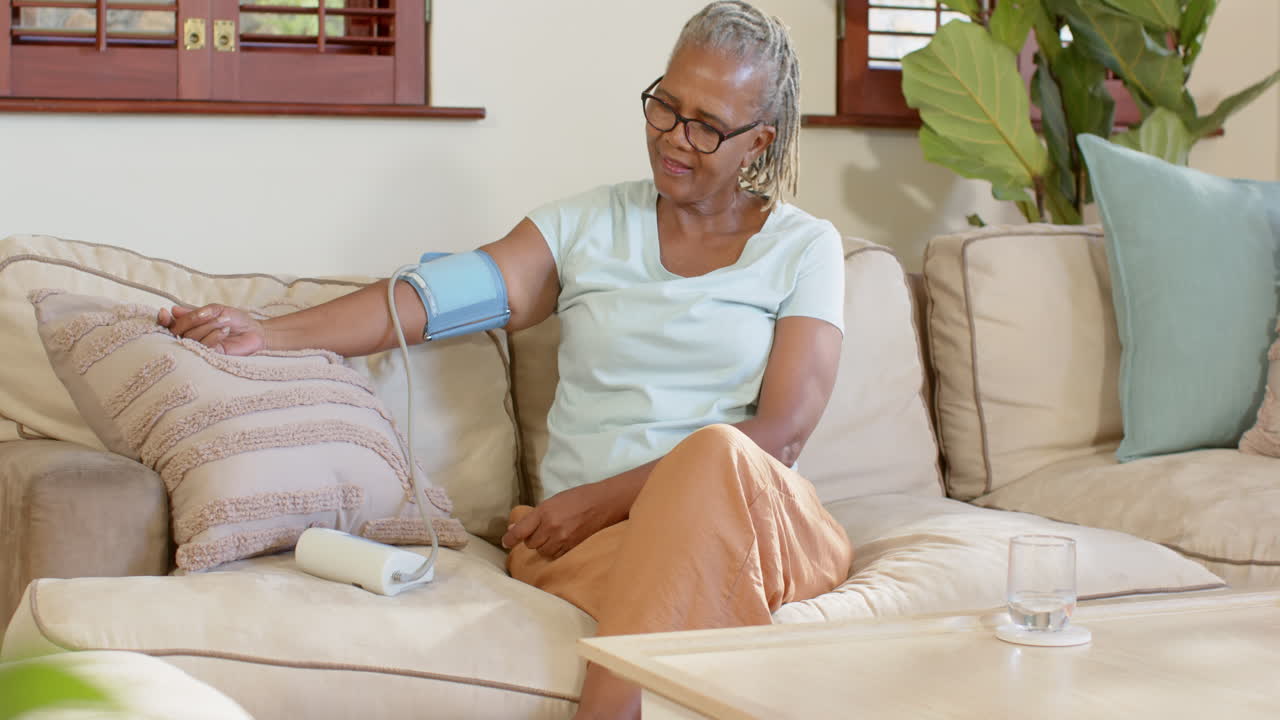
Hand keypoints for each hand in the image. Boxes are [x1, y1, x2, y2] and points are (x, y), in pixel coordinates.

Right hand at [158, 304, 265, 355]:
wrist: (254, 331)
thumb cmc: (234, 319)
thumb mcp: (216, 309)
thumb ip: (196, 311)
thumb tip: (174, 310)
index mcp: (189, 324)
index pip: (168, 324)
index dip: (163, 320)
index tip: (164, 313)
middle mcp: (190, 337)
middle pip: (178, 330)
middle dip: (194, 320)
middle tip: (212, 315)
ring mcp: (199, 348)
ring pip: (190, 338)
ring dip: (208, 326)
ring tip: (224, 322)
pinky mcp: (209, 357)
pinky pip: (203, 347)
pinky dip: (213, 336)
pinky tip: (224, 331)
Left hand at [501, 483, 621, 558]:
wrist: (603, 503)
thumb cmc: (578, 498)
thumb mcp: (553, 501)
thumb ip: (534, 516)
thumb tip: (514, 529)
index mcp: (545, 512)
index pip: (521, 530)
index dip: (510, 539)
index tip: (506, 542)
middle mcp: (552, 527)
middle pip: (531, 543)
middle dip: (532, 539)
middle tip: (541, 531)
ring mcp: (563, 539)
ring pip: (542, 551)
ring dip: (544, 546)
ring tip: (553, 535)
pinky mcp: (572, 547)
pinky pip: (556, 555)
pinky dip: (555, 550)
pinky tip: (561, 541)